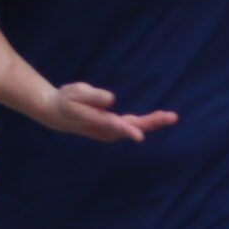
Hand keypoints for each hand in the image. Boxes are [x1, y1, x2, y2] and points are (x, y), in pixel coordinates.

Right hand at [40, 80, 178, 142]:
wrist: (57, 114)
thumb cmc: (66, 100)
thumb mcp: (74, 92)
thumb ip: (93, 96)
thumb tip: (112, 100)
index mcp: (93, 120)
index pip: (112, 125)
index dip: (126, 130)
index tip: (139, 136)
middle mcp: (104, 129)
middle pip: (130, 126)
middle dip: (150, 122)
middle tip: (171, 116)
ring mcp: (109, 131)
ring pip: (134, 126)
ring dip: (152, 122)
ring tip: (171, 116)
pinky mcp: (113, 129)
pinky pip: (133, 125)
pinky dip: (146, 122)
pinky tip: (161, 117)